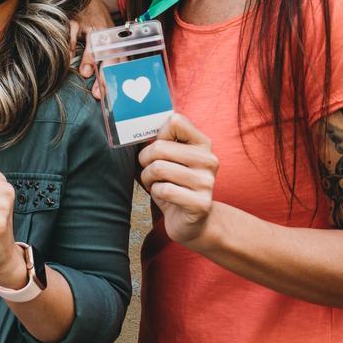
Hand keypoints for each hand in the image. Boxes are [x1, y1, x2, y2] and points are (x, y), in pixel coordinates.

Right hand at [72, 0, 114, 99]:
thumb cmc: (95, 23)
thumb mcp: (104, 39)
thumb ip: (105, 60)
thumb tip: (101, 87)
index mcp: (114, 41)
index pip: (120, 61)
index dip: (116, 78)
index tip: (112, 95)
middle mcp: (105, 33)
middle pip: (110, 55)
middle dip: (105, 73)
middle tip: (99, 92)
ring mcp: (90, 25)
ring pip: (94, 42)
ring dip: (90, 58)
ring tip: (85, 73)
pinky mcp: (75, 19)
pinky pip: (73, 32)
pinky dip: (70, 45)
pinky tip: (68, 56)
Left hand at [138, 113, 219, 246]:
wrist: (193, 221)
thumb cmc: (175, 184)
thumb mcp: (170, 159)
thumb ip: (160, 142)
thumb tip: (134, 129)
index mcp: (203, 143)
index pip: (176, 121)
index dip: (158, 135)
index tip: (157, 148)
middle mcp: (209, 159)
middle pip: (159, 147)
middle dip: (145, 160)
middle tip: (148, 170)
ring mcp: (207, 182)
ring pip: (158, 168)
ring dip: (147, 177)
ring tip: (153, 183)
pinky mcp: (201, 203)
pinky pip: (164, 189)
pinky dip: (155, 192)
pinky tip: (162, 196)